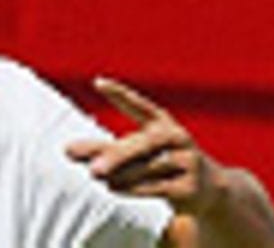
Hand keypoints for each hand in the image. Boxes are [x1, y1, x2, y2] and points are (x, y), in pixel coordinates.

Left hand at [65, 77, 223, 216]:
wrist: (207, 190)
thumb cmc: (160, 162)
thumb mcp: (136, 151)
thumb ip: (102, 149)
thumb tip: (66, 150)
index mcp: (162, 123)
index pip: (141, 105)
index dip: (121, 94)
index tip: (99, 82)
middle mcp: (177, 138)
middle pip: (144, 144)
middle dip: (116, 154)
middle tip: (90, 166)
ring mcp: (187, 162)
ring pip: (148, 167)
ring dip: (120, 173)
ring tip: (95, 175)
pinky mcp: (189, 188)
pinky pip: (157, 187)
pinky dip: (132, 188)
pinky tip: (112, 187)